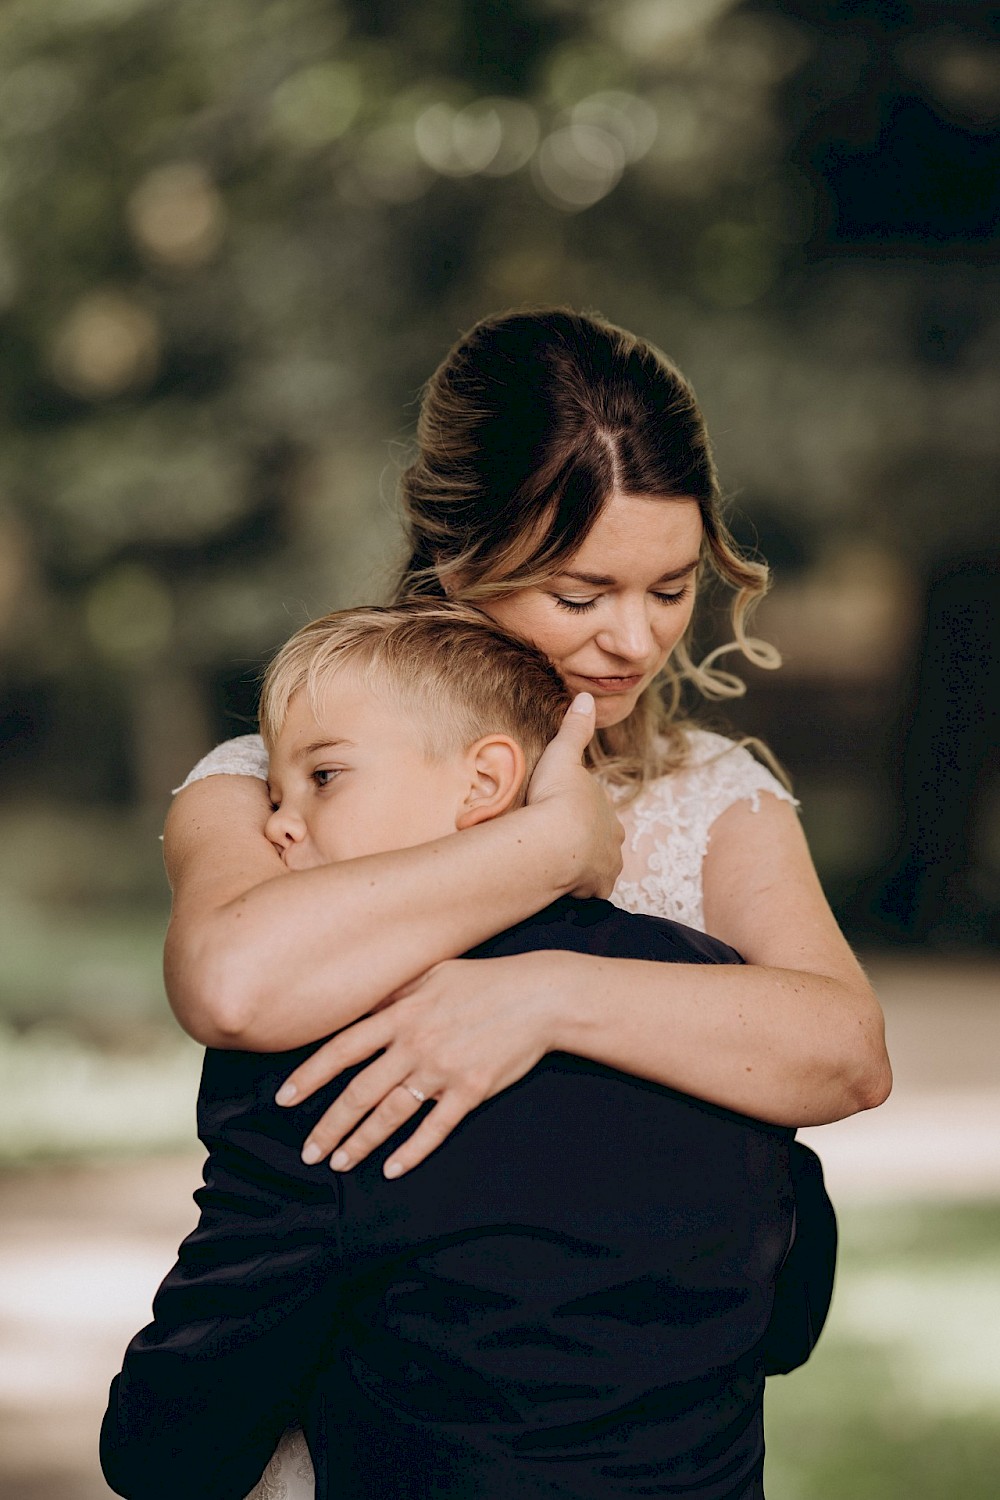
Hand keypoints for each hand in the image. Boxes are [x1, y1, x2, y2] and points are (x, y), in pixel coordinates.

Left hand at [276, 950, 576, 1177]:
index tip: (284, 1099)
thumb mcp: (432, 973)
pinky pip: (435, 1128)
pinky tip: (393, 1169)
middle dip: (329, 1125)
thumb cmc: (484, 981)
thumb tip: (359, 1005)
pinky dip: (412, 1151)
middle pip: (360, 1091)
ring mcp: (443, 1069)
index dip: (310, 1076)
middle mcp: (416, 1043)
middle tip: (308, 1152)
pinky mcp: (471, 1091)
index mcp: (402, 1013)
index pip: (342, 1049)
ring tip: (339, 1163)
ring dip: (361, 1143)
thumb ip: (394, 993)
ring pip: (391, 1114)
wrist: (540, 997)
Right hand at [527, 693, 622, 898]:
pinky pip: (590, 891)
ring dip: (583, 867)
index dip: (581, 813)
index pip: (598, 812)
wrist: (554, 841)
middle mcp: (613, 840)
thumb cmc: (557, 797)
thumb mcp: (563, 756)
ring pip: (598, 867)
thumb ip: (575, 729)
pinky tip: (561, 886)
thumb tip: (586, 696)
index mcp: (607, 811)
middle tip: (560, 842)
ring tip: (558, 866)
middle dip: (587, 842)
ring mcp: (607, 866)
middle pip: (602, 841)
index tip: (563, 814)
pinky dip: (578, 889)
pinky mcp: (596, 889)